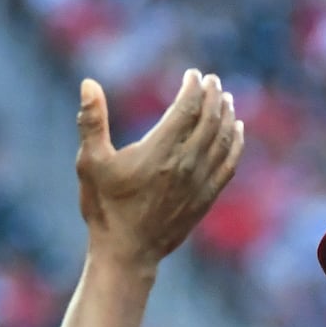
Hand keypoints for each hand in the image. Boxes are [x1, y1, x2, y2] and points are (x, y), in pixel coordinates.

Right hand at [75, 68, 243, 272]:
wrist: (127, 252)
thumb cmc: (105, 208)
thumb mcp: (90, 163)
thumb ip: (91, 121)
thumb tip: (88, 83)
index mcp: (159, 152)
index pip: (186, 109)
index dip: (192, 88)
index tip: (193, 74)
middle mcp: (184, 165)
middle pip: (209, 120)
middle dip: (212, 96)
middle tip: (212, 80)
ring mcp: (199, 183)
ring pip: (222, 140)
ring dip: (226, 115)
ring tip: (226, 98)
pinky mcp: (206, 198)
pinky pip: (229, 164)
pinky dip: (235, 144)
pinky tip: (237, 130)